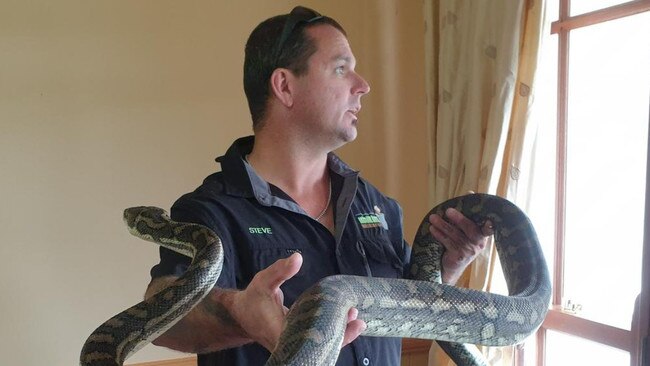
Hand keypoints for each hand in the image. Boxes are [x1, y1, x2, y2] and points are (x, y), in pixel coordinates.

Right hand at [231, 253, 365, 350]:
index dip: (329, 334)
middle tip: (357, 320)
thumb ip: (280, 271)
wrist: (240, 316)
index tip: (345, 321)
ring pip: (320, 347)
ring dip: (339, 336)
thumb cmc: (252, 299)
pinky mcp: (297, 344)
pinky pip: (317, 343)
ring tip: (357, 321)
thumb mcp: (263, 281)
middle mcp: (288, 344)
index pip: (309, 339)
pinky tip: (345, 323)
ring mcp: (293, 346)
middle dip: (341, 336)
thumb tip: (298, 258)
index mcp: (279, 332)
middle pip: (319, 347)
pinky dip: (331, 334)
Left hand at [428, 203, 492, 284]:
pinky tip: (432, 228)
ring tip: (432, 217)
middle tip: (448, 210)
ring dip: (443, 225)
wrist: (453, 265)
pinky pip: (448, 243)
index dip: (489, 225)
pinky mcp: (459, 257)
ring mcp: (469, 251)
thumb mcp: (465, 227)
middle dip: (459, 219)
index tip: (489, 221)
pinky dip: (439, 235)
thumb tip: (470, 192)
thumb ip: (468, 212)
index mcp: (482, 234)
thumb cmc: (460, 241)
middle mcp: (479, 243)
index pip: (489, 229)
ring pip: (455, 235)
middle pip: (470, 229)